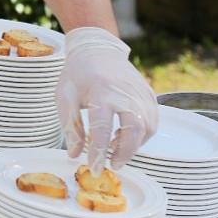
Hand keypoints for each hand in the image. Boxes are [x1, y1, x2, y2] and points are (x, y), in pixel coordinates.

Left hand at [57, 27, 157, 171]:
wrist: (98, 49)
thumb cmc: (78, 74)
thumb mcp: (65, 97)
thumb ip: (71, 127)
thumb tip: (74, 156)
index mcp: (101, 92)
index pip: (102, 128)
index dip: (99, 152)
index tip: (94, 168)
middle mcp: (125, 93)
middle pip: (134, 130)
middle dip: (125, 153)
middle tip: (113, 165)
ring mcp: (141, 93)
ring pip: (147, 128)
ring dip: (133, 145)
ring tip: (115, 148)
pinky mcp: (150, 95)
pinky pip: (152, 121)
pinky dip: (141, 135)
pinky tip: (125, 136)